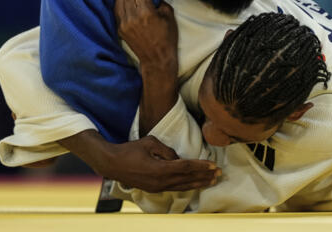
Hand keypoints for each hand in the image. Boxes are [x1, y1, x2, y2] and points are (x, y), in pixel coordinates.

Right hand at [61, 130, 219, 192]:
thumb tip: (178, 158)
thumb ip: (167, 150)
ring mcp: (157, 187)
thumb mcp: (149, 143)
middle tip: (219, 174)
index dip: (201, 166)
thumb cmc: (130, 150)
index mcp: (160, 169)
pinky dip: (188, 185)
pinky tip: (195, 184)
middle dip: (205, 176)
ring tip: (212, 181)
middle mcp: (160, 181)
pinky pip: (175, 187)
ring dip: (199, 183)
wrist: (112, 164)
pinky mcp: (154, 188)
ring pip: (183, 186)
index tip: (213, 165)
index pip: (186, 167)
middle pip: (188, 179)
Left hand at [114, 0, 176, 77]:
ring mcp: (124, 24)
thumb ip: (160, 1)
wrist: (157, 59)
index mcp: (147, 12)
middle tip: (141, 1)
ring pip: (119, 1)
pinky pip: (117, 12)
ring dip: (126, 1)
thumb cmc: (166, 38)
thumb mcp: (170, 16)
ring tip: (134, 6)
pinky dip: (122, 10)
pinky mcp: (119, 29)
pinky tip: (130, 14)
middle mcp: (133, 17)